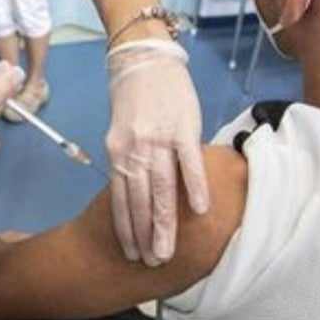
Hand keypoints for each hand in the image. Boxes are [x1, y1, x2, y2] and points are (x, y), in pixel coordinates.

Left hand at [105, 39, 208, 265]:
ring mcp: (158, 138)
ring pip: (161, 188)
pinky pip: (188, 161)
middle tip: (151, 264)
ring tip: (168, 251)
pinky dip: (195, 185)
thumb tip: (142, 193)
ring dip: (164, 222)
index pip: (120, 197)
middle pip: (139, 199)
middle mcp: (133, 148)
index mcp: (117, 150)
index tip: (130, 253)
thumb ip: (131, 159)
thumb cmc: (133, 95)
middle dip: (144, 234)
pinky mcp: (182, 127)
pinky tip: (202, 210)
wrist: (143, 55)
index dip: (126, 227)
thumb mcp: (122, 129)